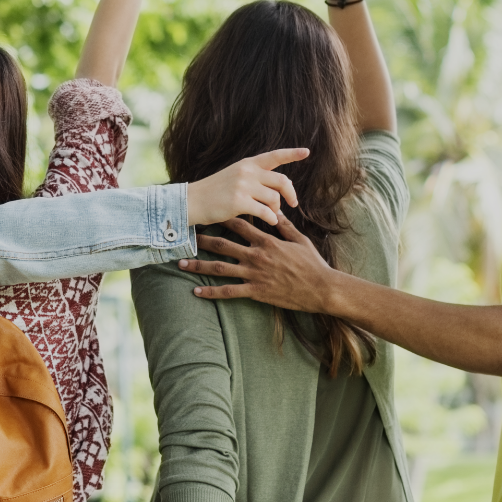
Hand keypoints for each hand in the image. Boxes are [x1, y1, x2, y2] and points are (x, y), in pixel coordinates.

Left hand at [180, 213, 336, 311]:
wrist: (321, 288)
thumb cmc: (312, 263)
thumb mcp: (299, 239)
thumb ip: (283, 225)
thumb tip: (274, 209)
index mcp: (266, 241)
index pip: (239, 225)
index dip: (221, 218)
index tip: (207, 213)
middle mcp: (256, 256)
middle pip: (222, 245)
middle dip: (202, 240)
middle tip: (185, 236)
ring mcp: (254, 274)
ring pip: (220, 269)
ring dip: (198, 266)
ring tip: (180, 264)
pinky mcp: (255, 292)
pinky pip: (229, 292)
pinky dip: (211, 292)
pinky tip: (196, 292)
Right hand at [184, 148, 305, 226]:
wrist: (193, 201)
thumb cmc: (215, 191)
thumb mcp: (235, 176)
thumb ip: (255, 178)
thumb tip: (279, 191)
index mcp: (247, 164)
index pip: (274, 156)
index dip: (292, 154)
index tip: (306, 152)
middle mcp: (247, 172)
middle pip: (281, 180)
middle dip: (290, 193)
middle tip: (293, 203)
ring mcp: (243, 186)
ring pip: (274, 198)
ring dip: (276, 208)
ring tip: (272, 214)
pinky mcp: (239, 202)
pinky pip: (265, 212)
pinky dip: (271, 218)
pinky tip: (270, 221)